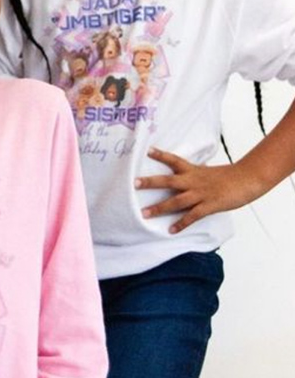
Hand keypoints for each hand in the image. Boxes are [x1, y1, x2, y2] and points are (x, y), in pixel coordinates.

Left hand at [135, 147, 260, 233]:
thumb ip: (193, 174)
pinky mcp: (209, 206)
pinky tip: (171, 230)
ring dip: (159, 208)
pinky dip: (180, 223)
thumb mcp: (206, 171)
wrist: (246, 180)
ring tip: (144, 213)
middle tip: (134, 183)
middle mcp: (193, 181)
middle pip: (168, 181)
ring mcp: (200, 194)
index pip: (173, 160)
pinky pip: (192, 216)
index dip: (160, 155)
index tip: (147, 150)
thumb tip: (182, 176)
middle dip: (151, 183)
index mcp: (193, 170)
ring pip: (176, 201)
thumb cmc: (227, 176)